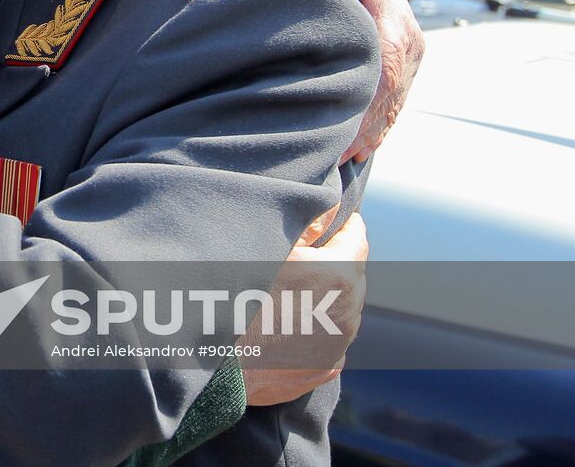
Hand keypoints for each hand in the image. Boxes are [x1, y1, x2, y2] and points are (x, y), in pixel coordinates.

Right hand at [242, 211, 367, 405]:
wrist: (218, 365)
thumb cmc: (237, 297)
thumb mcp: (269, 246)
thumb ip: (308, 224)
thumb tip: (332, 207)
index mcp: (339, 275)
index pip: (356, 238)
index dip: (342, 224)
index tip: (331, 220)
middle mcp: (347, 312)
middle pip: (350, 274)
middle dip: (332, 262)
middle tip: (299, 255)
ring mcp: (338, 344)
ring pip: (339, 307)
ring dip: (323, 296)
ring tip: (287, 291)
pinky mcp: (323, 368)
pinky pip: (327, 338)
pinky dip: (313, 327)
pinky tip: (285, 323)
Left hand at [318, 0, 424, 163]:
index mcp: (395, 19)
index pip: (386, 69)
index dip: (367, 104)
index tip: (342, 132)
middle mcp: (408, 42)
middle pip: (391, 95)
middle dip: (366, 129)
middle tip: (335, 158)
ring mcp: (407, 56)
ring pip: (393, 103)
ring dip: (371, 133)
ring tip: (341, 160)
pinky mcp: (400, 64)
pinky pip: (392, 101)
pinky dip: (376, 126)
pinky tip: (355, 148)